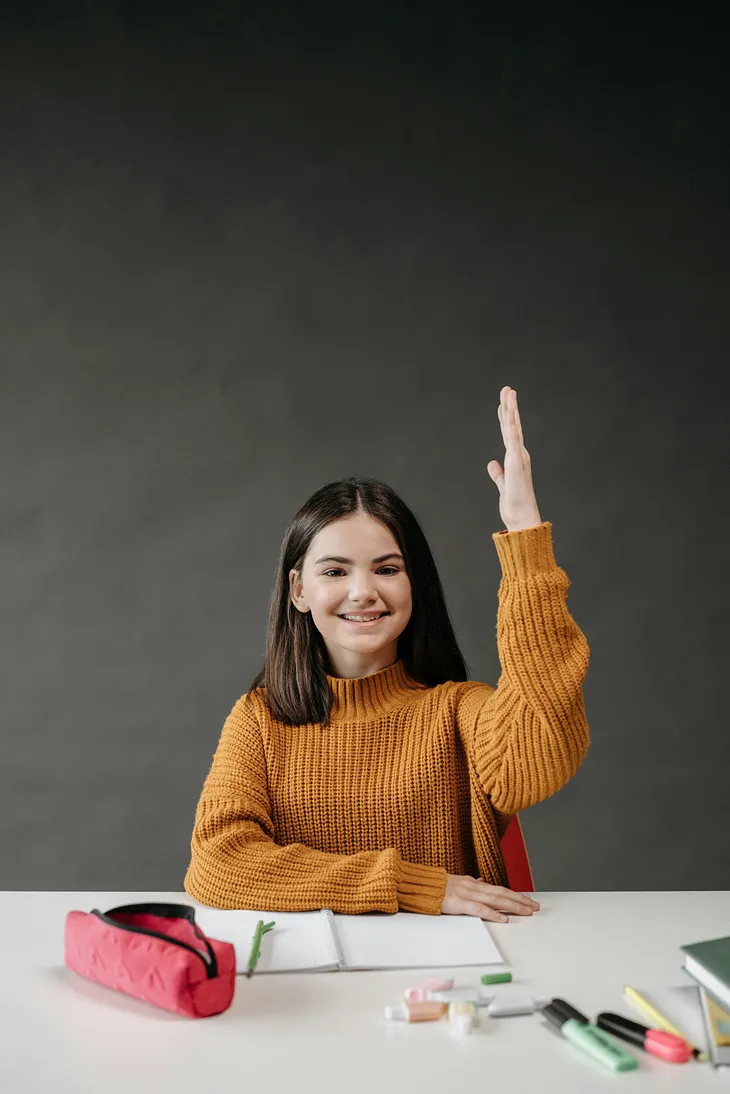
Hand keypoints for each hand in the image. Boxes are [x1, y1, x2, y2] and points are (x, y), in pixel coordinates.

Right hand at [441, 874, 539, 920]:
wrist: (419, 885)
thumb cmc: (436, 887)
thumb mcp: (457, 881)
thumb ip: (472, 883)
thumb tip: (484, 881)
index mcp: (473, 883)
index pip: (499, 889)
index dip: (514, 895)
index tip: (527, 901)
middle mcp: (473, 886)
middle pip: (501, 893)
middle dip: (519, 900)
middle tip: (534, 907)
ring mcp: (466, 893)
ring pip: (495, 899)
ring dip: (512, 905)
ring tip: (526, 911)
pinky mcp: (458, 903)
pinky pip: (479, 909)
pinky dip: (492, 913)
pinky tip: (503, 918)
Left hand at [486, 386, 542, 531]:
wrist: (522, 517)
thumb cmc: (515, 504)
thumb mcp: (503, 485)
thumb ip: (499, 474)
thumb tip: (492, 464)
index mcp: (515, 458)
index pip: (509, 433)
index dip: (506, 417)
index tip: (503, 402)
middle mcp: (519, 454)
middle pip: (512, 425)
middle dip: (509, 406)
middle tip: (507, 388)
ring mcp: (518, 457)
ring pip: (514, 427)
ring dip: (511, 409)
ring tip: (509, 393)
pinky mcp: (516, 462)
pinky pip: (513, 440)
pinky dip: (512, 426)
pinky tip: (510, 413)